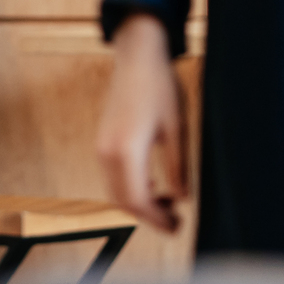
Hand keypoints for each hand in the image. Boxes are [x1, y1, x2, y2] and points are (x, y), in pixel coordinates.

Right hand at [95, 13, 187, 232]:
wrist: (137, 57)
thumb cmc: (159, 87)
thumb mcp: (176, 129)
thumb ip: (178, 167)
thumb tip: (182, 198)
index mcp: (125, 150)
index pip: (137, 200)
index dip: (157, 219)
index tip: (178, 226)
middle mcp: (106, 151)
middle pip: (123, 200)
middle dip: (149, 216)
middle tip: (176, 220)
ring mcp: (100, 146)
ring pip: (116, 190)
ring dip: (139, 203)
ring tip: (168, 202)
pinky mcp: (102, 141)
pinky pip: (112, 176)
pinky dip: (130, 188)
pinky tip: (153, 184)